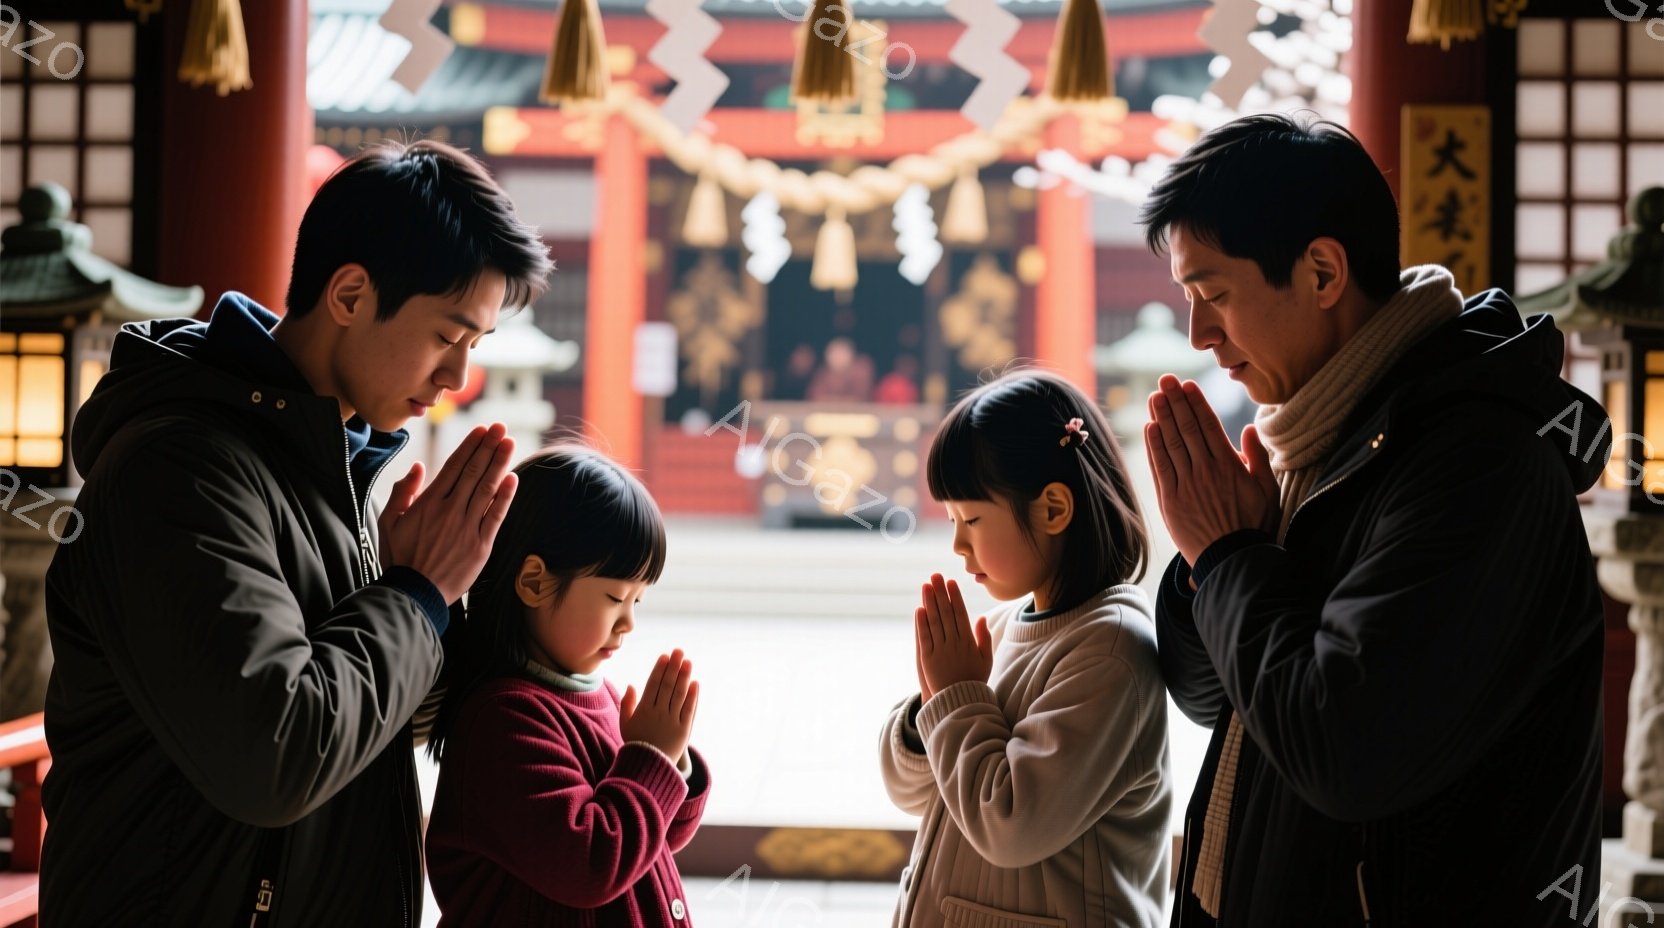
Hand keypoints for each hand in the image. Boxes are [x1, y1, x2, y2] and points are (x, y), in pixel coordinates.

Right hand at [380, 423, 518, 602]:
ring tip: (508, 443)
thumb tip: (417, 467)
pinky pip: (495, 517)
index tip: (481, 430)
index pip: (453, 467)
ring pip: (487, 489)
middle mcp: (450, 511)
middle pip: (473, 472)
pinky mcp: (480, 546)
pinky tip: (514, 478)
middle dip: (488, 447)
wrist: (413, 593)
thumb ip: (402, 492)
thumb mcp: (388, 522)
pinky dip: (505, 497)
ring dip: (499, 464)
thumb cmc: (399, 558)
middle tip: (500, 427)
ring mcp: (466, 528)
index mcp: (428, 503)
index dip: (469, 446)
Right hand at [620, 650, 698, 762]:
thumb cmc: (635, 743)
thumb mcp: (625, 724)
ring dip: (684, 677)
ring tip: (688, 662)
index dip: (659, 669)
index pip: (652, 685)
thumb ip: (627, 704)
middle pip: (667, 686)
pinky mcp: (683, 730)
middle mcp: (658, 713)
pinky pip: (689, 710)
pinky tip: (695, 683)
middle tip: (679, 651)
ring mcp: (671, 721)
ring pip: (678, 695)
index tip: (665, 656)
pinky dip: (692, 697)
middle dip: (673, 667)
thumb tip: (632, 685)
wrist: (648, 767)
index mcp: (643, 710)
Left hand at [916, 574, 991, 696]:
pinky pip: (925, 637)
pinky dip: (921, 623)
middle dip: (940, 593)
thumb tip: (981, 617)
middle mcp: (955, 643)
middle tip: (935, 576)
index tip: (951, 583)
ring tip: (926, 586)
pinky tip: (919, 609)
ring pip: (934, 622)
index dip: (955, 597)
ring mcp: (940, 650)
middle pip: (946, 613)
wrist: (959, 703)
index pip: (961, 614)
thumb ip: (984, 638)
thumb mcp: (985, 660)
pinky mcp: (928, 659)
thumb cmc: (974, 680)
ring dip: (929, 602)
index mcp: (969, 642)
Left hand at [1144, 375, 1279, 567]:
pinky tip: (1150, 427)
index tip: (1187, 386)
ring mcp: (1186, 485)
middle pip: (1187, 429)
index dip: (1196, 403)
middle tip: (1165, 379)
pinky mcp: (1170, 501)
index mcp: (1229, 466)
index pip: (1209, 426)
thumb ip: (1258, 458)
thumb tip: (1249, 429)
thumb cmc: (1253, 525)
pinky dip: (1153, 446)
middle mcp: (1205, 471)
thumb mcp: (1268, 490)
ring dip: (1161, 417)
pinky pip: (1160, 467)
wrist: (1232, 560)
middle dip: (1175, 402)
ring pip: (1171, 444)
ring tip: (1154, 396)